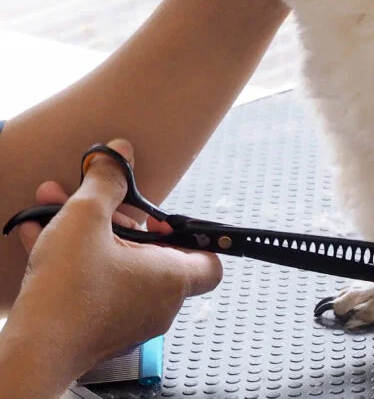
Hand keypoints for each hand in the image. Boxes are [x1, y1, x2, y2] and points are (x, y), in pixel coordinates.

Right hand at [2, 139, 221, 384]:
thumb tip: (118, 152)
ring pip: (115, 265)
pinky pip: (93, 287)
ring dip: (87, 235)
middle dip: (116, 220)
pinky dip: (73, 262)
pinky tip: (38, 235)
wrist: (31, 353)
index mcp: (173, 277)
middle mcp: (159, 304)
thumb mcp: (86, 217)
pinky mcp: (97, 333)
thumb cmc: (68, 292)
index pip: (211, 259)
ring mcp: (129, 322)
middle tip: (91, 202)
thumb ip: (106, 180)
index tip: (158, 218)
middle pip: (151, 252)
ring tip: (55, 210)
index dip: (191, 234)